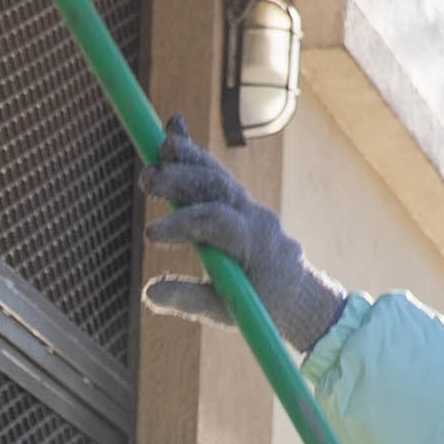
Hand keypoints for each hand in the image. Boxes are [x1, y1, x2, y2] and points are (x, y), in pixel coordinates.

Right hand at [142, 128, 348, 343]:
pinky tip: (173, 131)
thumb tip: (150, 292)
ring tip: (159, 145)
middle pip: (217, 188)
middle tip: (146, 179)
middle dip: (181, 180)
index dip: (184, 223)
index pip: (217, 223)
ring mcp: (248, 205)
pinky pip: (216, 173)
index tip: (150, 233)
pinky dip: (194, 154)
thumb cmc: (263, 305)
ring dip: (188, 158)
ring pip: (217, 174)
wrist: (298, 292)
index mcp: (254, 245)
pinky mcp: (238, 201)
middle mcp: (254, 217)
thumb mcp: (227, 311)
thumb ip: (190, 298)